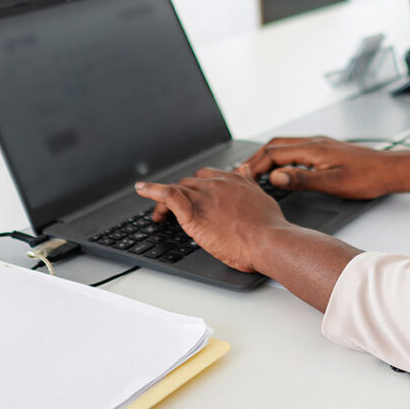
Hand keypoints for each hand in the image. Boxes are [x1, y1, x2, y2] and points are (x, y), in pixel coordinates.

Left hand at [135, 166, 285, 272]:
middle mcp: (217, 184)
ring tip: (158, 212)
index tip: (192, 196)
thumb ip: (249, 182)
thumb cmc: (268, 226)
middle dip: (181, 195)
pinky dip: (151, 189)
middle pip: (190, 183)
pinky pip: (168, 194)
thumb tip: (244, 169)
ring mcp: (204, 197)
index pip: (207, 176)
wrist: (267, 239)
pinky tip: (141, 189)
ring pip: (177, 189)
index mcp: (233, 180)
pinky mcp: (193, 212)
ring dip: (164, 198)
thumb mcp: (262, 196)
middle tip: (175, 212)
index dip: (196, 186)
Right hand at [241, 136, 394, 199]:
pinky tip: (281, 169)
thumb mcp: (333, 183)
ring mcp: (320, 145)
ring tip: (256, 172)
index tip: (244, 179)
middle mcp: (315, 142)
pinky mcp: (326, 150)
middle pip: (276, 145)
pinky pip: (295, 149)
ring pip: (285, 146)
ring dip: (268, 157)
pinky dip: (281, 157)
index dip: (255, 166)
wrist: (389, 170)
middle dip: (256, 158)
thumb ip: (303, 179)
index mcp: (314, 149)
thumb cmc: (367, 178)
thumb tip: (276, 176)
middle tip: (243, 175)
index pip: (274, 153)